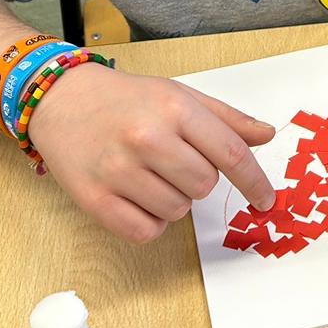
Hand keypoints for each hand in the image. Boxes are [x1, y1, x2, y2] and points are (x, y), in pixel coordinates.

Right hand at [27, 63, 276, 243]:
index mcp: (175, 108)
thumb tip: (266, 136)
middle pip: (205, 186)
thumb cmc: (127, 99)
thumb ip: (226, 119)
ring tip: (150, 174)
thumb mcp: (179, 95)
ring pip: (177, 211)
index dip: (255, 182)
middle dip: (199, 180)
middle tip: (174, 161)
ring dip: (173, 200)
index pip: (231, 154)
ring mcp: (118, 170)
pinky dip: (150, 222)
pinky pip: (145, 232)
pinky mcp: (94, 199)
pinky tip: (138, 197)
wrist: (60, 99)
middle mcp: (147, 138)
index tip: (267, 200)